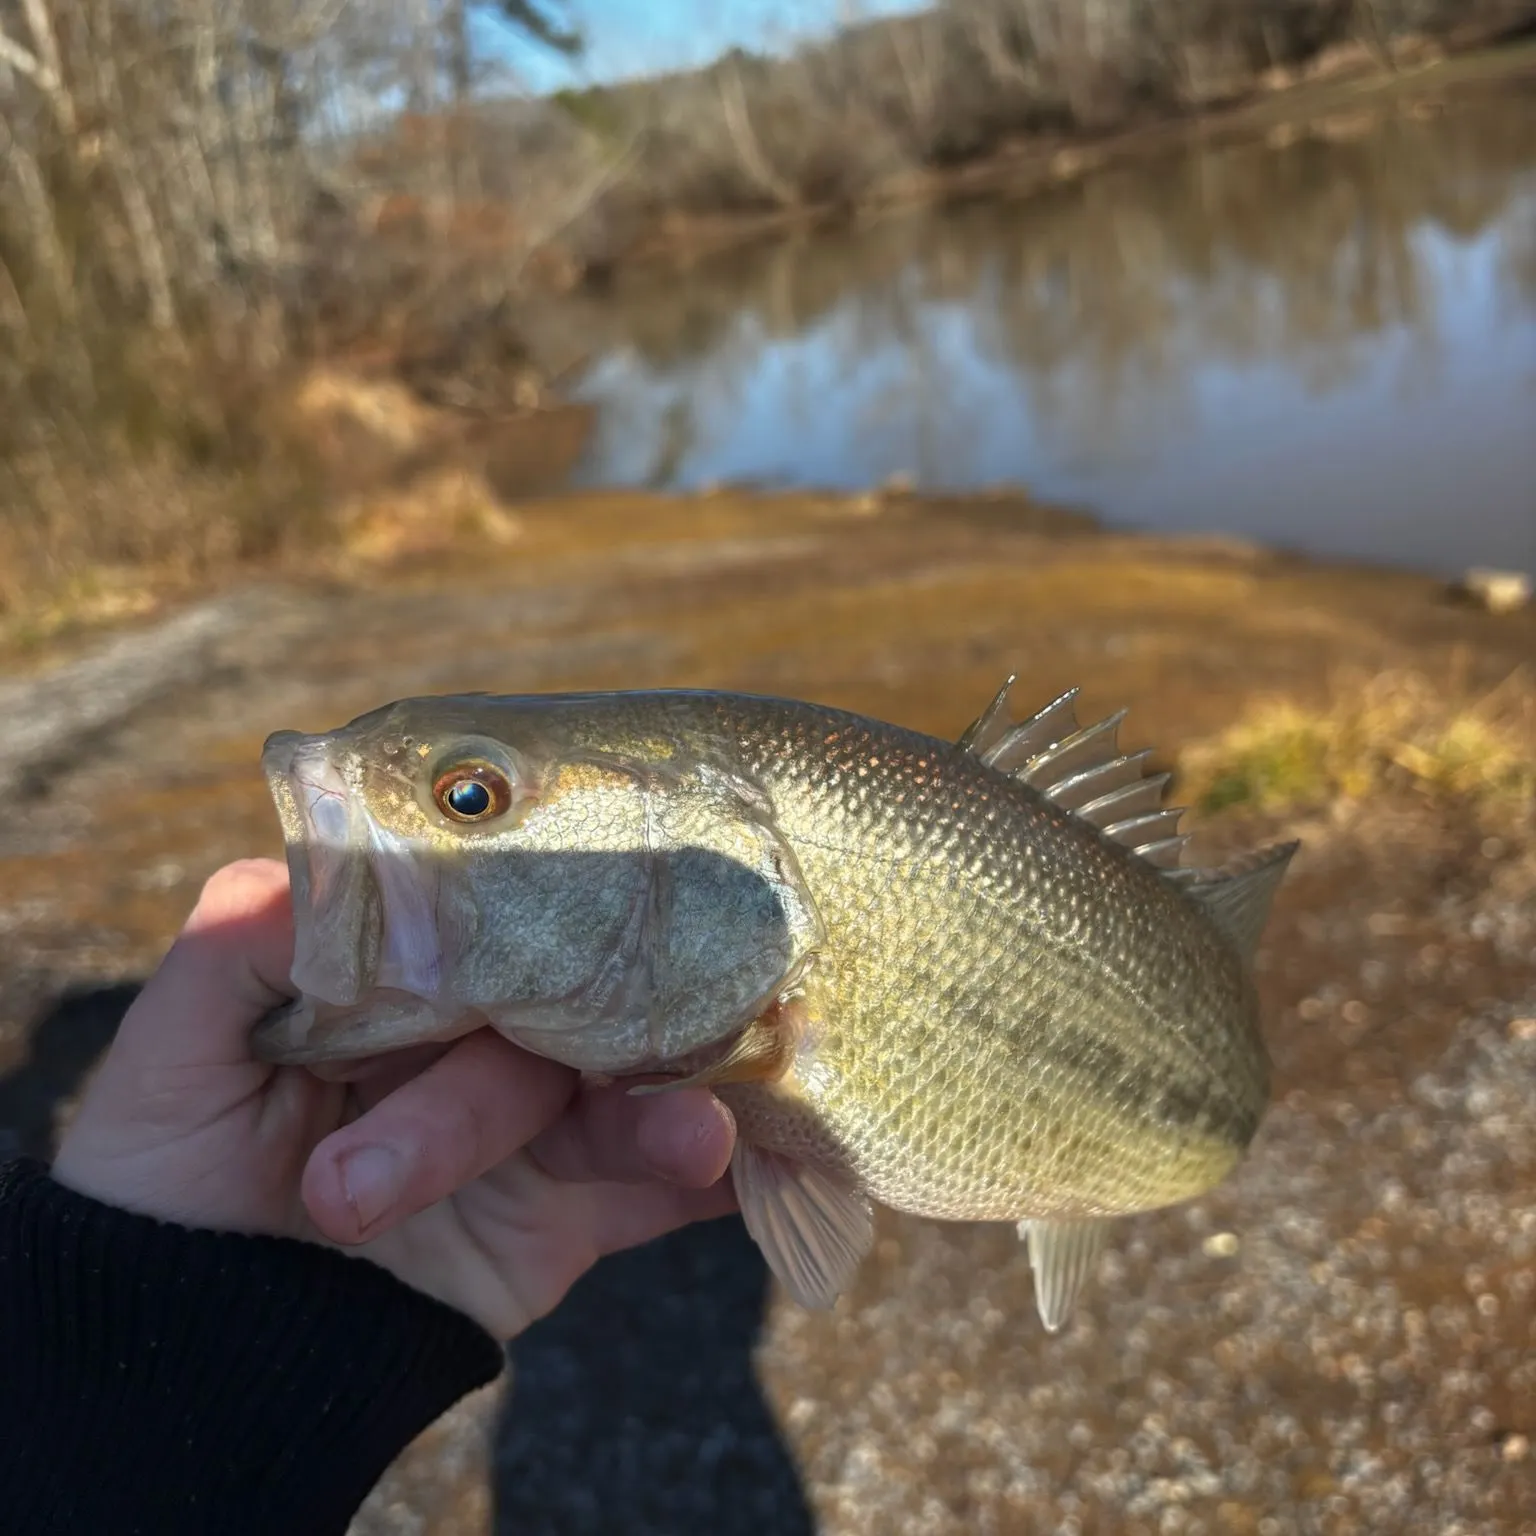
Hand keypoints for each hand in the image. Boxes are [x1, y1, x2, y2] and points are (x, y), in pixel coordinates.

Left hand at [51, 859, 738, 1339]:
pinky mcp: (566, 1214)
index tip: (595, 882)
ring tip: (699, 1139)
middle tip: (552, 1083)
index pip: (491, 913)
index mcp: (408, 973)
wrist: (204, 1348)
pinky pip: (657, 1195)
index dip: (542, 902)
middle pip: (560, 1009)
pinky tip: (761, 1167)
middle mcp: (484, 1031)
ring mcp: (532, 1123)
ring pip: (618, 1098)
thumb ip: (231, 953)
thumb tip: (308, 863)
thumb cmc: (171, 1172)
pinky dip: (715, 1181)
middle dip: (551, 1058)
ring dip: (669, 1110)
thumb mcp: (170, 1058)